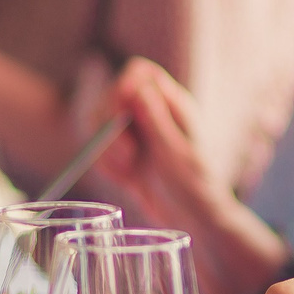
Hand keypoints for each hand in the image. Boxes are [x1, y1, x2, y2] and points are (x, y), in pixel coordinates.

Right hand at [100, 57, 211, 196]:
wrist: (191, 220)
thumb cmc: (195, 188)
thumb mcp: (176, 155)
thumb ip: (157, 120)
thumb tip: (138, 88)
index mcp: (173, 104)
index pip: (139, 73)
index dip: (123, 86)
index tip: (121, 113)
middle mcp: (152, 112)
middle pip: (111, 95)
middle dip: (110, 125)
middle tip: (128, 156)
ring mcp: (136, 131)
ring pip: (99, 122)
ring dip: (105, 148)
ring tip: (127, 171)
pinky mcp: (123, 151)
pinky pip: (98, 148)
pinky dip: (105, 164)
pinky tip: (125, 180)